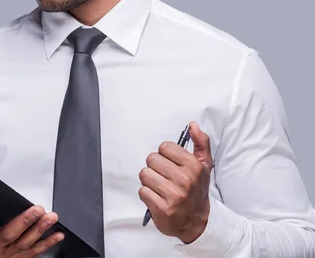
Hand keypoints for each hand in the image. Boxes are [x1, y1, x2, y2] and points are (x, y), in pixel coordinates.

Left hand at [138, 121, 212, 243]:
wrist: (196, 222)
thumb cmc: (197, 191)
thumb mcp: (204, 166)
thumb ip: (201, 143)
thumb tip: (193, 125)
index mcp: (194, 166)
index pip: (165, 147)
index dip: (164, 155)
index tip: (170, 163)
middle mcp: (185, 180)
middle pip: (152, 159)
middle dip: (155, 168)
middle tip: (164, 177)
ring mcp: (174, 195)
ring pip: (144, 174)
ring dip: (149, 181)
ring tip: (160, 187)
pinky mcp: (162, 209)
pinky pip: (142, 191)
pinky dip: (147, 195)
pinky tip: (157, 198)